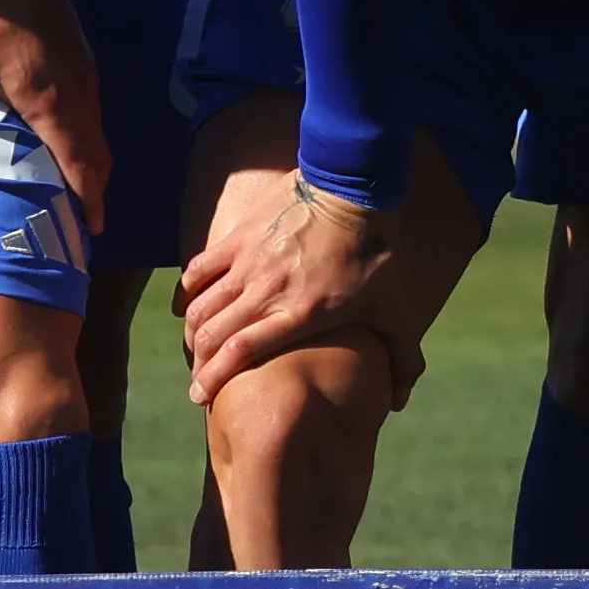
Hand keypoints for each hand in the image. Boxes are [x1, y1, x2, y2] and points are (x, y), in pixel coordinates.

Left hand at [0, 0, 109, 237]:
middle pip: (98, 156)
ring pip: (98, 137)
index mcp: (51, 106)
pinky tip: (73, 145)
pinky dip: (89, 143)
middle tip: (88, 223)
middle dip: (96, 191)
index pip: (80, 162)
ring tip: (82, 192)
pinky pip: (94, 118)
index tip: (92, 228)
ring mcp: (86, 84)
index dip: (88, 198)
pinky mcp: (85, 70)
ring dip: (94, 167)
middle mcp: (77, 100)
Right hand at [181, 173, 407, 400]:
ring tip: (195, 346)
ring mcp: (247, 263)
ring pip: (201, 305)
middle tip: (198, 376)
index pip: (238, 353)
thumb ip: (402, 358)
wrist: (354, 187)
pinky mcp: (239, 237)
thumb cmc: (376, 251)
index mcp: (296, 314)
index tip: (198, 396)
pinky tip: (186, 306)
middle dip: (198, 361)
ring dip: (192, 330)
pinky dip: (187, 291)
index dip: (212, 378)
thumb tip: (400, 401)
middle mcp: (264, 292)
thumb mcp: (396, 309)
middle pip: (210, 333)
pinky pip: (199, 269)